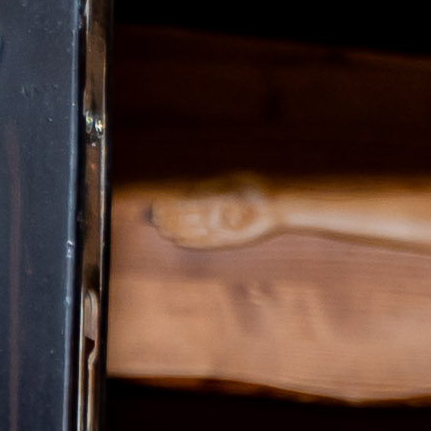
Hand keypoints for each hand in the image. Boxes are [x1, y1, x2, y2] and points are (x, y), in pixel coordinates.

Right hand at [149, 179, 281, 252]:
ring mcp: (220, 228)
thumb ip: (206, 193)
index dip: (172, 203)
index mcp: (213, 197)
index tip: (158, 203)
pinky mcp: (226, 240)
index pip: (187, 201)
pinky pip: (205, 243)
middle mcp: (215, 213)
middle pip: (187, 217)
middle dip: (171, 218)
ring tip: (161, 229)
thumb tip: (184, 195)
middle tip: (154, 218)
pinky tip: (178, 240)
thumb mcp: (227, 188)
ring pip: (193, 231)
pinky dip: (192, 242)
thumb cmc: (254, 191)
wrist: (275, 205)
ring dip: (177, 230)